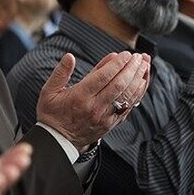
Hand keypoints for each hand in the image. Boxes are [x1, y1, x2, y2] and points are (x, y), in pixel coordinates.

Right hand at [35, 51, 149, 149]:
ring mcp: (105, 116)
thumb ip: (60, 73)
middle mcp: (95, 107)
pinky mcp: (111, 123)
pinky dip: (138, 93)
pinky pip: (129, 106)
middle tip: (138, 57)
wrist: (58, 141)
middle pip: (119, 84)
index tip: (126, 54)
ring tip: (144, 64)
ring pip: (127, 95)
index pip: (103, 77)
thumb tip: (70, 56)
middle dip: (131, 68)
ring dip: (138, 78)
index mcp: (79, 97)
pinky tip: (142, 82)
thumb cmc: (53, 114)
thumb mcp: (48, 92)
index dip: (117, 64)